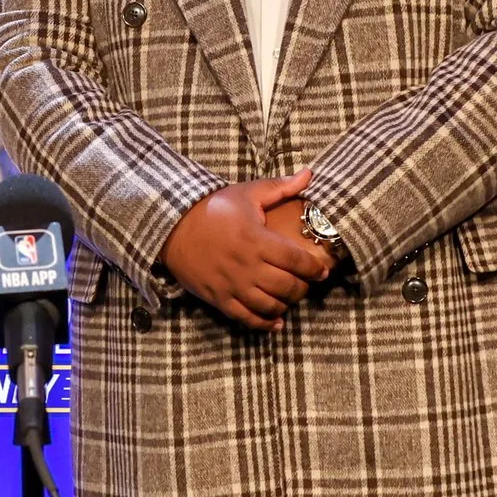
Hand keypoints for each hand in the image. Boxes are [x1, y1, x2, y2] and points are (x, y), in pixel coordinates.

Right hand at [160, 171, 334, 330]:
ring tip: (290, 297)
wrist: (173, 226)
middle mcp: (247, 265)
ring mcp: (232, 284)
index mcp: (257, 239)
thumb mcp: (247, 193)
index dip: (314, 268)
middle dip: (303, 288)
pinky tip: (276, 321)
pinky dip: (264, 323)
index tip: (323, 271)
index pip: (296, 260)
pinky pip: (246, 318)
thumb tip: (310, 173)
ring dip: (286, 304)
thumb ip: (281, 187)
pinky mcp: (219, 297)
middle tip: (307, 283)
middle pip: (286, 286)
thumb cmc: (213, 208)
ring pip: (269, 305)